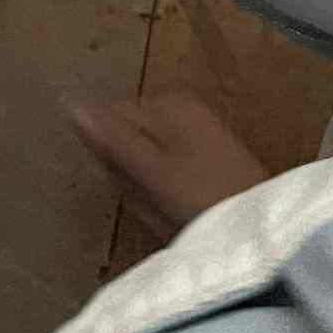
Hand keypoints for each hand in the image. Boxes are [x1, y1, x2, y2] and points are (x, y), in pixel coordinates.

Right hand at [71, 92, 269, 241]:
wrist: (263, 229)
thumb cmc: (204, 199)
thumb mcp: (151, 171)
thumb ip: (111, 138)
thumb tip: (69, 104)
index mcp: (168, 103)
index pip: (109, 119)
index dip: (109, 156)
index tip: (123, 184)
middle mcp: (183, 108)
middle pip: (130, 137)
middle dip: (130, 170)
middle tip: (148, 199)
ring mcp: (200, 131)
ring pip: (149, 158)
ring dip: (149, 185)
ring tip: (168, 208)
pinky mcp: (213, 156)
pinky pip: (171, 170)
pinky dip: (170, 191)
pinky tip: (184, 209)